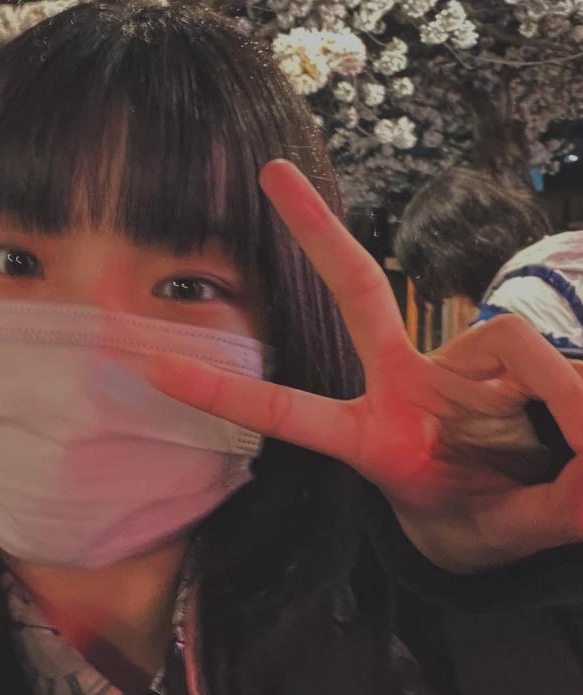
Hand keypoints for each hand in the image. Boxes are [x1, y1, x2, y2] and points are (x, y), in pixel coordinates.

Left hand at [145, 160, 582, 573]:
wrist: (526, 514)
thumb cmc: (486, 517)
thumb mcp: (505, 526)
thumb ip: (548, 498)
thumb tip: (574, 428)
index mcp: (374, 440)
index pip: (289, 410)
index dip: (227, 392)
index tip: (153, 365)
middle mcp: (401, 386)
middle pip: (356, 291)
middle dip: (315, 229)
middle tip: (270, 168)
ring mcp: (443, 364)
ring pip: (501, 342)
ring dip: (547, 401)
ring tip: (564, 452)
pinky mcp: (495, 351)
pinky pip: (530, 346)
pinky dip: (567, 391)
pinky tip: (570, 429)